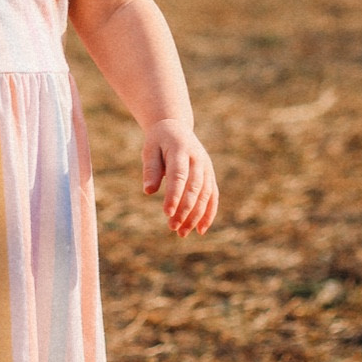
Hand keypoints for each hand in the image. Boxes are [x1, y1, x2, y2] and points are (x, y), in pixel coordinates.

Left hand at [142, 120, 218, 236]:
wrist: (176, 128)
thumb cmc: (159, 141)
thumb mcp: (149, 150)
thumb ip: (150, 169)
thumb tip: (148, 191)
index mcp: (181, 149)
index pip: (179, 175)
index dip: (174, 195)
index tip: (167, 213)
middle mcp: (198, 159)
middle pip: (194, 188)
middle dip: (185, 209)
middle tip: (172, 227)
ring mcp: (206, 168)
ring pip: (205, 195)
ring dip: (195, 216)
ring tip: (181, 233)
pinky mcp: (210, 176)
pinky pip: (213, 196)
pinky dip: (209, 213)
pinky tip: (200, 230)